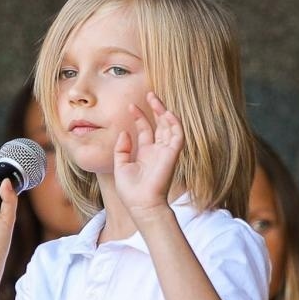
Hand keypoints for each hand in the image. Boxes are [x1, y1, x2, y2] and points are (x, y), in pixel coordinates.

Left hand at [113, 92, 184, 220]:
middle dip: (155, 109)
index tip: (130, 106)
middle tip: (148, 94)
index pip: (146, 130)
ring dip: (164, 112)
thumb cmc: (131, 191)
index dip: (139, 117)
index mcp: (146, 154)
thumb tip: (124, 132)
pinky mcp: (173, 155)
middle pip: (160, 125)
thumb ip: (122, 149)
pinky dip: (174, 123)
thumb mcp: (120, 166)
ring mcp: (166, 152)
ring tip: (154, 98)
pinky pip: (178, 135)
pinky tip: (166, 112)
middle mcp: (158, 151)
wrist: (141, 205)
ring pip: (170, 126)